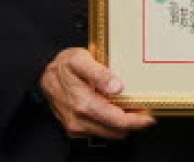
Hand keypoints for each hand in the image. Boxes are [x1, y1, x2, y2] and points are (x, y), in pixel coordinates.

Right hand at [39, 47, 154, 138]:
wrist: (43, 73)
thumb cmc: (63, 65)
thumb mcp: (81, 60)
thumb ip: (100, 73)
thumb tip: (117, 87)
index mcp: (84, 104)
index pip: (118, 121)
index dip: (137, 122)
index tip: (150, 117)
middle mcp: (80, 119)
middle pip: (116, 131)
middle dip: (132, 123)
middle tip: (143, 110)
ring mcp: (76, 126)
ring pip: (108, 134)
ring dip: (121, 124)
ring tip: (130, 109)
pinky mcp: (74, 128)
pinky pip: (98, 131)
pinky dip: (109, 124)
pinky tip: (113, 110)